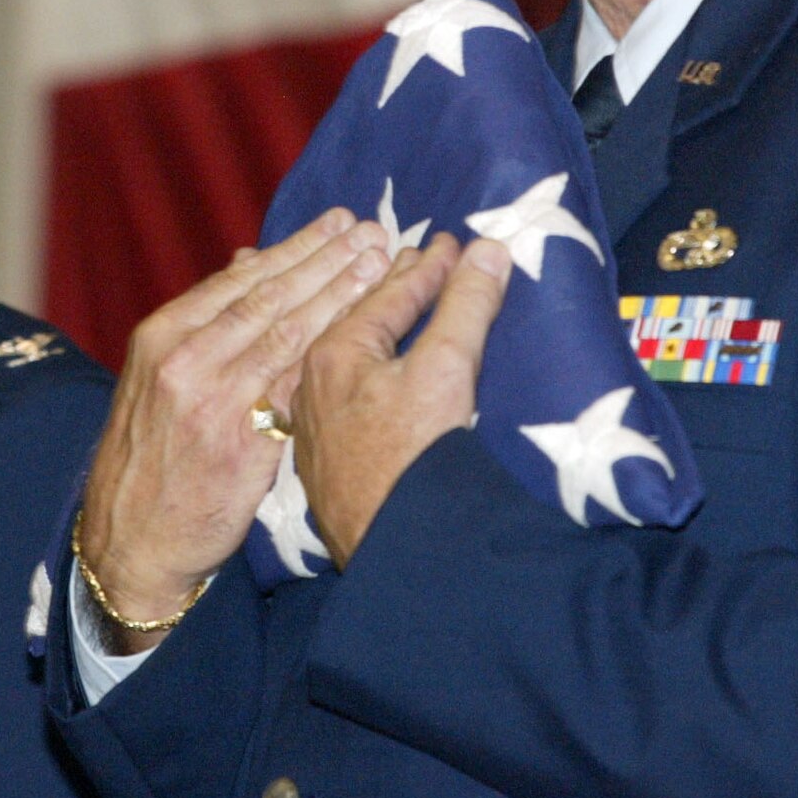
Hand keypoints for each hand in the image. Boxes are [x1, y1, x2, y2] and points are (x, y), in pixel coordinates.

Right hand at [79, 209, 389, 649]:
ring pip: (288, 336)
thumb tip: (248, 258)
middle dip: (326, 260)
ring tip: (379, 266)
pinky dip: (332, 357)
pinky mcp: (242, 447)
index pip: (241, 279)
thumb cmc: (153, 456)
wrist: (132, 541)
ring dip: (339, 296)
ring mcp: (213, 402)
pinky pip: (296, 391)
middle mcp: (185, 361)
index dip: (296, 247)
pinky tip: (368, 336)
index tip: (338, 222)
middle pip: (269, 298)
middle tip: (372, 231)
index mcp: (163, 336)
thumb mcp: (159, 378)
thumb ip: (206, 322)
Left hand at [293, 235, 511, 567]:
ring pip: (338, 359)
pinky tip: (356, 369)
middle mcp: (309, 385)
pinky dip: (349, 368)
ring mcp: (311, 427)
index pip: (387, 295)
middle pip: (354, 321)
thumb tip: (488, 248)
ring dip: (363, 326)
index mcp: (333, 354)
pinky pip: (332, 394)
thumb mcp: (448, 371)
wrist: (393, 555)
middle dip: (386, 287)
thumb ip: (466, 306)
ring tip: (386, 301)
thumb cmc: (416, 458)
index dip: (425, 267)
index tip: (450, 242)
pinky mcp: (320, 465)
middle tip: (417, 257)